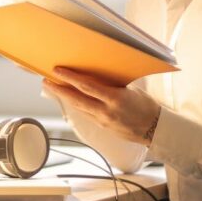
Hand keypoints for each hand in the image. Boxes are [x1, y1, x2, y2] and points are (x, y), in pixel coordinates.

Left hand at [43, 67, 160, 145]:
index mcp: (115, 99)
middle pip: (76, 99)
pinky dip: (76, 104)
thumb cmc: (147, 106)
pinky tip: (69, 98)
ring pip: (78, 108)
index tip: (58, 71)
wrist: (156, 130)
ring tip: (53, 87)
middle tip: (46, 81)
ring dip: (64, 97)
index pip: (87, 86)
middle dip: (59, 90)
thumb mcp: (131, 90)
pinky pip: (86, 114)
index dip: (70, 78)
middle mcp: (106, 111)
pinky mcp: (102, 127)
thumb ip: (113, 84)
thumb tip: (97, 74)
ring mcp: (103, 121)